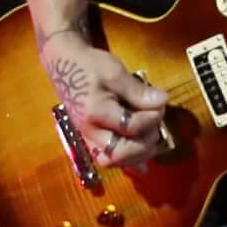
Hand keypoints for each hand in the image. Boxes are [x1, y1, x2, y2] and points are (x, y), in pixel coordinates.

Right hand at [37, 30, 170, 170]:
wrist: (64, 65)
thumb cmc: (89, 66)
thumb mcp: (115, 72)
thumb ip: (138, 91)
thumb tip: (162, 102)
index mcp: (95, 112)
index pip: (130, 127)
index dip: (152, 119)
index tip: (159, 104)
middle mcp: (88, 131)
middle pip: (120, 153)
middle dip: (145, 143)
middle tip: (154, 125)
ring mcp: (87, 137)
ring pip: (113, 162)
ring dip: (137, 155)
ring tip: (150, 137)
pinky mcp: (90, 139)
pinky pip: (108, 159)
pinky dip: (127, 161)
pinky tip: (143, 160)